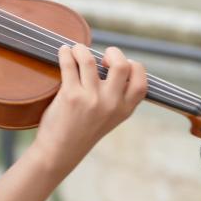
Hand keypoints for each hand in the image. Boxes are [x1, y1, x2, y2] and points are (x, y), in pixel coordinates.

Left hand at [33, 44, 146, 175]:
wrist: (60, 151)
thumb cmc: (83, 130)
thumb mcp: (110, 118)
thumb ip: (117, 97)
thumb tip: (114, 62)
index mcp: (125, 110)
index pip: (141, 81)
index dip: (134, 66)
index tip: (119, 65)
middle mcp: (111, 104)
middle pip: (121, 65)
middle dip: (113, 52)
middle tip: (101, 57)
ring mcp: (91, 99)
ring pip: (90, 60)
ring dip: (81, 49)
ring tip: (76, 50)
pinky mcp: (70, 96)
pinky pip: (69, 64)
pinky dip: (65, 53)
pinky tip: (63, 52)